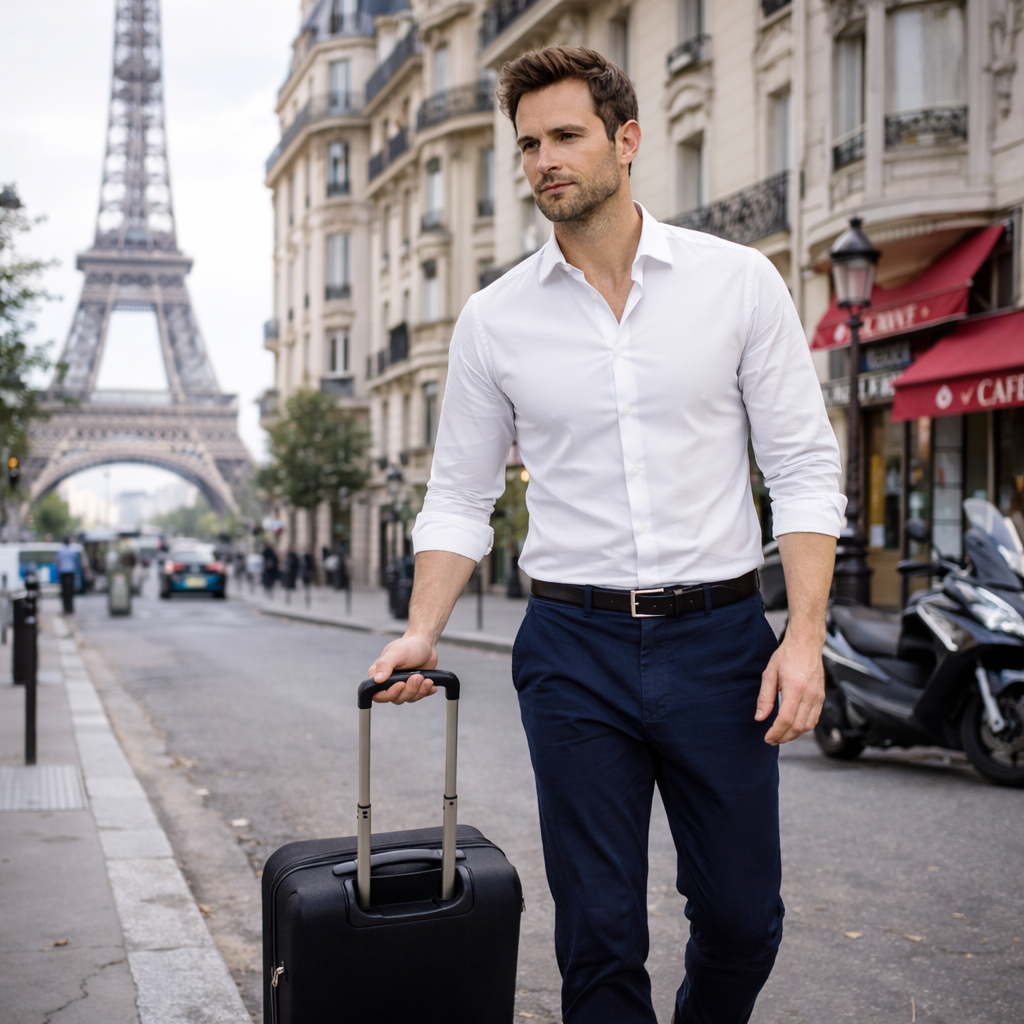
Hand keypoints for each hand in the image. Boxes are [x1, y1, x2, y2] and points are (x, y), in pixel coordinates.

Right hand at [366, 634, 438, 703]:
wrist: (426, 643)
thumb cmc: (409, 645)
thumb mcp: (396, 652)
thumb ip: (385, 664)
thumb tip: (377, 679)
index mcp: (380, 674)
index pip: (378, 695)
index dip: (389, 694)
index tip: (401, 684)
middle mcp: (390, 682)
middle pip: (396, 699)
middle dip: (409, 689)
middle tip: (417, 677)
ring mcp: (403, 686)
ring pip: (408, 698)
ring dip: (419, 690)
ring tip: (424, 677)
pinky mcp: (415, 688)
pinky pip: (419, 696)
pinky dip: (426, 691)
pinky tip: (430, 682)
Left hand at [755, 630, 825, 744]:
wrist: (806, 644)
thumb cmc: (787, 655)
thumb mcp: (769, 673)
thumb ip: (765, 697)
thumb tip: (760, 717)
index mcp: (795, 689)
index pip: (786, 719)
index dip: (776, 732)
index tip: (767, 738)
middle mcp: (810, 695)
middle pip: (798, 726)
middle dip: (784, 737)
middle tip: (771, 740)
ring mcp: (818, 697)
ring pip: (808, 726)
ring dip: (794, 735)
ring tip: (780, 736)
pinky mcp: (822, 697)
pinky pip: (815, 719)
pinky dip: (804, 727)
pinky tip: (793, 727)